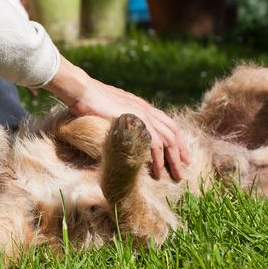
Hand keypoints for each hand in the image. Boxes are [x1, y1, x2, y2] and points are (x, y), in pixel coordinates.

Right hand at [43, 56, 189, 180]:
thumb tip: (117, 128)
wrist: (83, 91)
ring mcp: (143, 115)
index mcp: (142, 106)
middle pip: (173, 132)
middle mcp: (146, 110)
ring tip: (176, 176)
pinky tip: (158, 172)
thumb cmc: (89, 100)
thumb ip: (119, 117)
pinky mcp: (137, 123)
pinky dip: (158, 160)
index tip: (180, 153)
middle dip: (180, 152)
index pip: (167, 123)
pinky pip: (155, 144)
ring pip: (168, 140)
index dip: (176, 139)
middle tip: (184, 168)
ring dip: (173, 160)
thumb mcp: (110, 109)